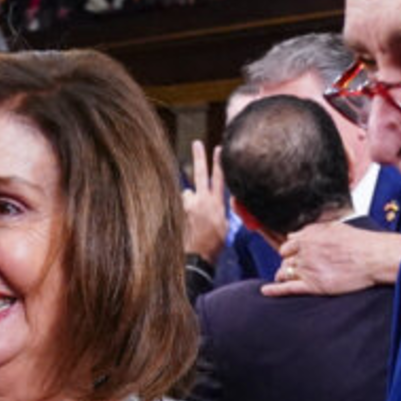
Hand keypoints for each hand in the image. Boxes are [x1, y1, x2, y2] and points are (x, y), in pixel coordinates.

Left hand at [183, 140, 227, 263]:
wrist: (197, 257)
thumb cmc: (212, 245)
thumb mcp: (223, 226)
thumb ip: (217, 209)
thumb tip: (209, 200)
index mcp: (217, 204)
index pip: (219, 178)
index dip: (219, 162)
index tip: (219, 148)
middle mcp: (202, 200)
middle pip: (200, 173)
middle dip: (199, 157)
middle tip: (196, 143)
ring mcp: (188, 205)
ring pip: (187, 196)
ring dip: (189, 203)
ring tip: (192, 221)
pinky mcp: (177, 211)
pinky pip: (179, 206)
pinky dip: (181, 211)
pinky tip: (185, 224)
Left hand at [262, 222, 400, 297]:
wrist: (373, 257)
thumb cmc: (360, 243)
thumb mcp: (335, 227)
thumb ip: (315, 230)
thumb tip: (299, 233)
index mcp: (309, 237)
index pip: (289, 244)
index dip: (290, 250)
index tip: (293, 254)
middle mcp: (304, 252)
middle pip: (285, 259)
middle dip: (288, 263)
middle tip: (294, 268)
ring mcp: (307, 269)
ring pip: (285, 272)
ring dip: (283, 275)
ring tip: (284, 278)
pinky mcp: (313, 285)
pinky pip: (288, 288)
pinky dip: (275, 290)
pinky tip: (266, 291)